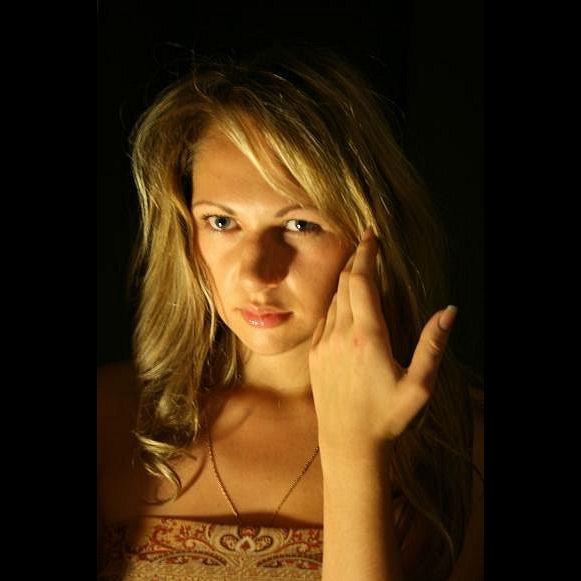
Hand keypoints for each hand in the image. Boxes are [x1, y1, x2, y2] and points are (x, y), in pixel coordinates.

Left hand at [308, 228, 456, 454]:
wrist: (348, 443)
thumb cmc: (387, 417)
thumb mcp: (419, 385)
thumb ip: (434, 346)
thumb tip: (449, 311)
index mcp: (367, 337)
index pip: (362, 282)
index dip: (367, 255)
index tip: (372, 236)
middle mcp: (340, 335)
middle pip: (345, 284)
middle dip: (356, 260)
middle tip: (367, 243)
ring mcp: (323, 344)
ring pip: (333, 299)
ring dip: (345, 281)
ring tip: (359, 269)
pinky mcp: (314, 354)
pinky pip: (323, 318)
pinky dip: (335, 303)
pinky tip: (345, 303)